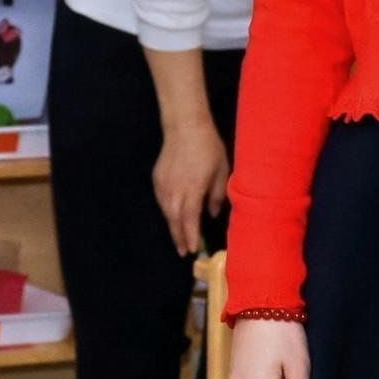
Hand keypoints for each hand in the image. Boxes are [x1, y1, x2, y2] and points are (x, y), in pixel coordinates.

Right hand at [152, 119, 230, 255]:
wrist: (185, 126)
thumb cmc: (208, 147)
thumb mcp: (221, 171)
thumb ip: (217, 195)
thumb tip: (212, 213)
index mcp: (192, 190)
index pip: (190, 220)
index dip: (191, 236)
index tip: (193, 249)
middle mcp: (174, 190)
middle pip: (174, 220)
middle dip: (179, 238)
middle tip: (184, 252)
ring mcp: (163, 185)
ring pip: (166, 212)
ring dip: (172, 226)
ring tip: (179, 238)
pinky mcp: (157, 178)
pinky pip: (162, 201)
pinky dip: (167, 211)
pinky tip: (173, 216)